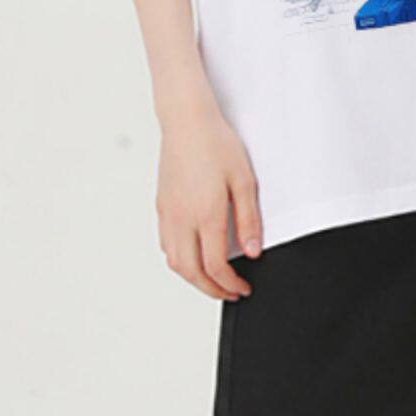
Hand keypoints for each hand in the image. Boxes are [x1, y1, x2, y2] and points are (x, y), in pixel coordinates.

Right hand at [155, 89, 263, 300]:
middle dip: (211, 290)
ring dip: (193, 278)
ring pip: (174, 262)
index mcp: (206, 214)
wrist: (186, 121)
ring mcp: (168, 214)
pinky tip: (194, 257)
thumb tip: (253, 252)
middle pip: (191, 272)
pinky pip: (166, 245)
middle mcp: (182, 218)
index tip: (243, 288)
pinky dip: (180, 261)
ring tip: (213, 281)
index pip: (216, 266)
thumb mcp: (244, 181)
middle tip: (229, 293)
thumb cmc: (216, 144)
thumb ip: (249, 220)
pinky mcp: (162, 206)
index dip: (230, 285)